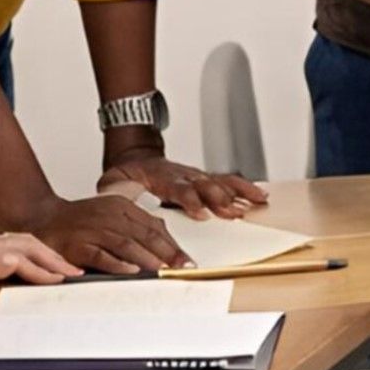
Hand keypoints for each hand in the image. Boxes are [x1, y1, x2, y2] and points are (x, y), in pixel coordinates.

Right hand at [26, 193, 191, 273]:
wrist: (44, 219)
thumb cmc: (81, 221)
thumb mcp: (112, 215)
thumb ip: (136, 226)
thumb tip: (164, 243)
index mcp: (122, 206)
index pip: (154, 226)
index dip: (172, 244)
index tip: (186, 260)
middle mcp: (110, 214)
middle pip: (145, 234)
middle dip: (167, 253)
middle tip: (182, 268)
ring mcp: (93, 228)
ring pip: (126, 244)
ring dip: (147, 259)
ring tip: (163, 271)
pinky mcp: (77, 244)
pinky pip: (101, 254)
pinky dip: (117, 263)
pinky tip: (131, 271)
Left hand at [99, 153, 268, 220]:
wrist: (135, 157)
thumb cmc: (125, 176)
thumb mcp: (112, 186)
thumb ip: (115, 197)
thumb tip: (110, 208)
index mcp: (162, 179)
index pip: (178, 189)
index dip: (190, 200)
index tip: (200, 213)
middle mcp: (183, 176)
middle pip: (206, 185)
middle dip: (220, 199)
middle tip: (233, 212)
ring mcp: (196, 176)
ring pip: (220, 181)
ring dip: (238, 193)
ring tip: (256, 202)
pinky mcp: (204, 179)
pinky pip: (227, 181)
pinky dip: (244, 188)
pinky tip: (258, 195)